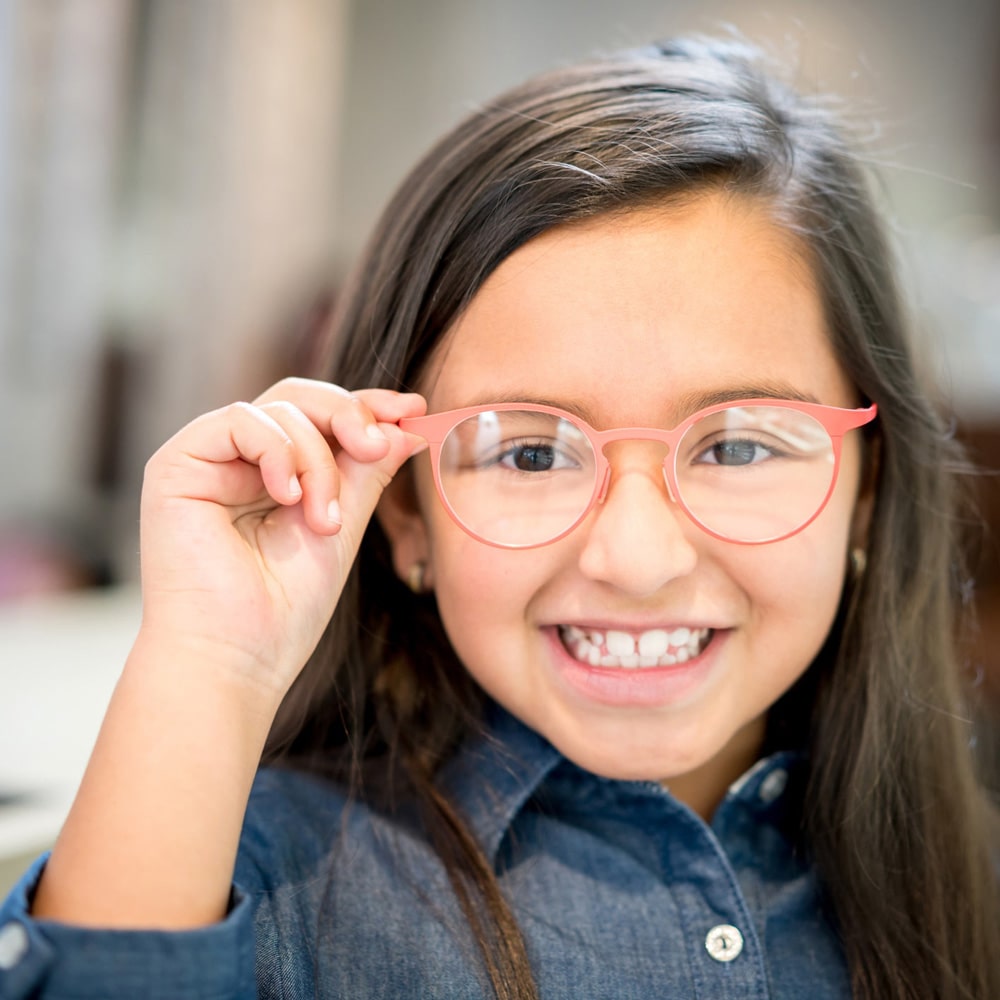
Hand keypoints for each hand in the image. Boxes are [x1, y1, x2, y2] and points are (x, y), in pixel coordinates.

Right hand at [135, 379, 425, 702]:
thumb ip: (369, 471)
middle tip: (379, 445)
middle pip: (300, 398)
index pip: (321, 417)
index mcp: (275, 474)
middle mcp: (239, 461)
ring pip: (279, 409)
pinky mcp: (176, 465)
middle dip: (350, 415)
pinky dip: (278, 452)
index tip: (413, 408)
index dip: (367, 406)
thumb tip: (410, 421)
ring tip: (325, 521)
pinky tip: (287, 497)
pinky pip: (239, 420)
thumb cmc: (285, 608)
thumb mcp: (342, 524)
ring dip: (318, 461)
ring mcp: (207, 460)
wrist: (236, 659)